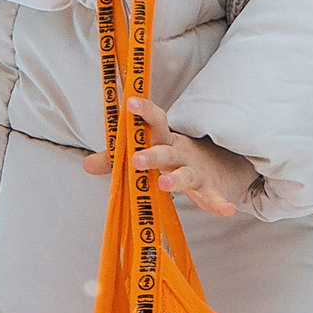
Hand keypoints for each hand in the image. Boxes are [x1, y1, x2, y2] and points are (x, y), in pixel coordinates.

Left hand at [81, 97, 260, 217]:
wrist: (220, 165)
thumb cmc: (174, 158)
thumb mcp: (149, 154)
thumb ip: (118, 159)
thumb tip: (87, 164)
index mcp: (165, 140)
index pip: (155, 123)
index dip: (144, 113)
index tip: (130, 102)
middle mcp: (181, 153)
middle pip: (166, 151)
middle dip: (152, 155)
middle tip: (136, 159)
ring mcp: (196, 170)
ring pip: (185, 175)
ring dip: (176, 180)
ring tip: (164, 185)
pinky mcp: (209, 189)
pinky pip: (213, 197)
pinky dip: (219, 203)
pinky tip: (225, 209)